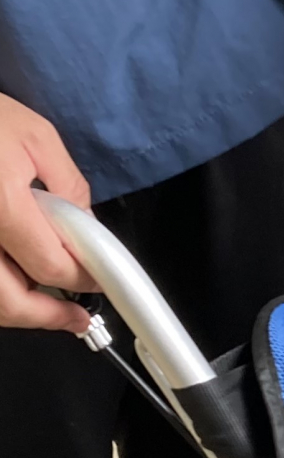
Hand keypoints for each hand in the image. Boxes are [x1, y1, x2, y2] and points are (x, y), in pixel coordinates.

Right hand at [0, 94, 95, 332]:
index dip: (82, 279)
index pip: (49, 264)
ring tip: (47, 309)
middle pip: (6, 301)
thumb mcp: (36, 138)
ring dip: (15, 310)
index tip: (100, 280)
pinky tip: (13, 284)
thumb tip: (87, 229)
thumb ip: (68, 187)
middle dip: (46, 317)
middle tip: (75, 320)